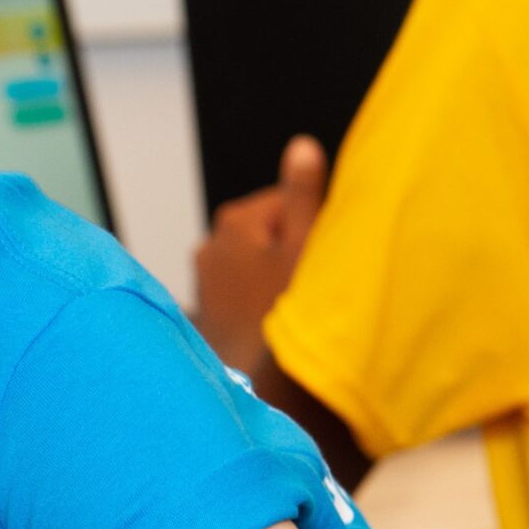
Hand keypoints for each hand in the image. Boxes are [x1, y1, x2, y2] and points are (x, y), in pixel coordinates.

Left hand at [193, 135, 327, 369]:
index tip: (323, 253)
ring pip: (257, 261)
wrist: (256, 382)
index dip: (313, 223)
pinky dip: (260, 296)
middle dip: (293, 249)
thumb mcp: (305, 247)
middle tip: (311, 281)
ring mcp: (206, 278)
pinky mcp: (208, 307)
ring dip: (277, 274)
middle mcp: (211, 245)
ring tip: (294, 303)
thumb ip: (303, 195)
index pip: (287, 200)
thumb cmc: (284, 313)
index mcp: (235, 221)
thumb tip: (300, 146)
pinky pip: (244, 288)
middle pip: (270, 231)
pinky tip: (273, 318)